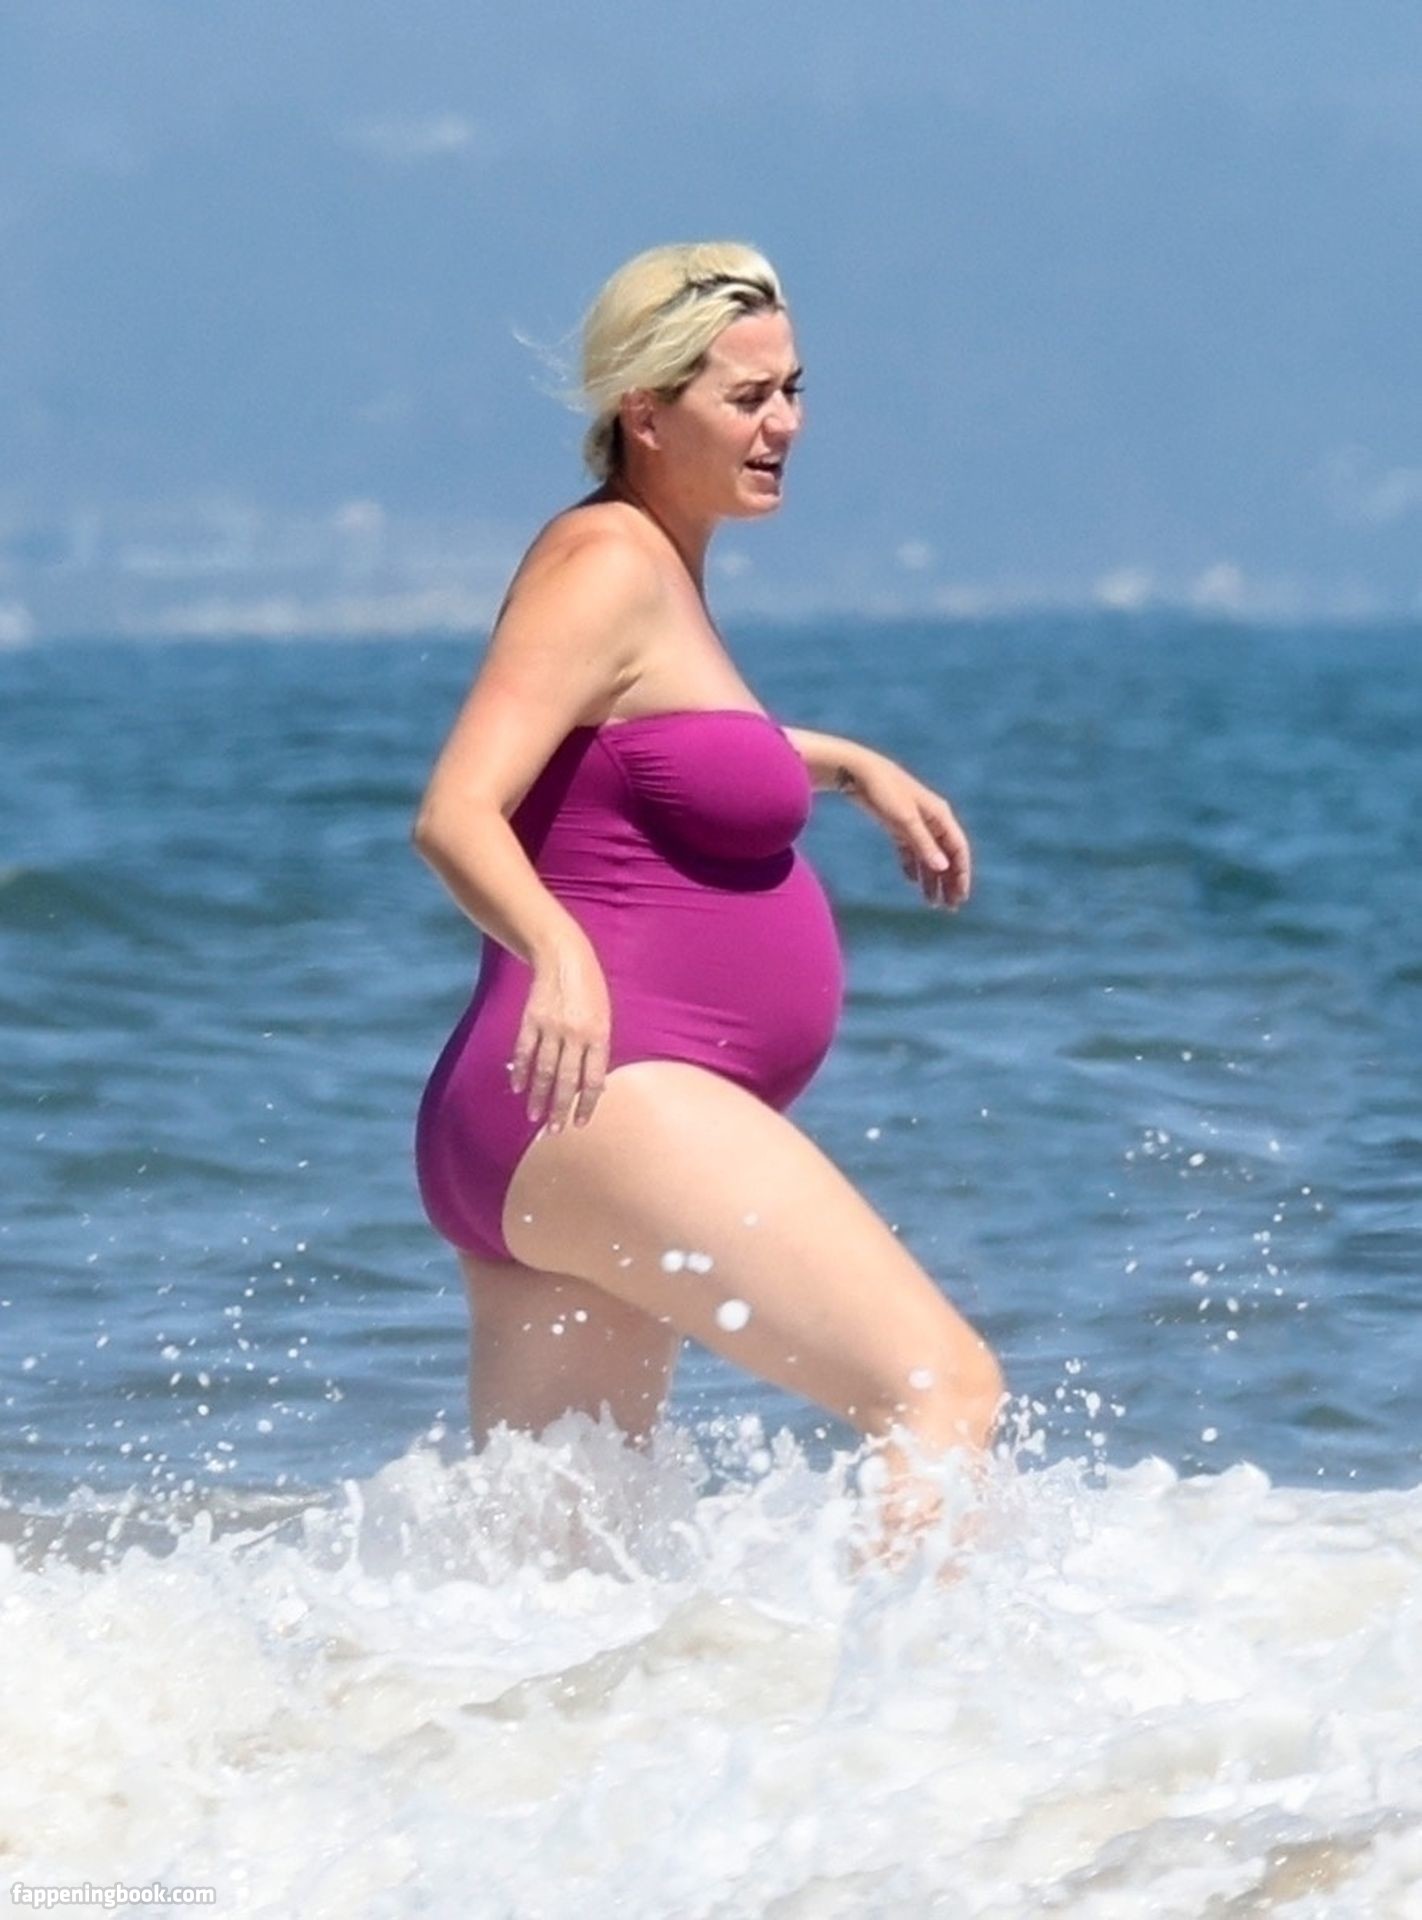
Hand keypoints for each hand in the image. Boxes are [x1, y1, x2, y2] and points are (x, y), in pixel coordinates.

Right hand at [507, 934, 611, 1133]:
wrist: (564, 955)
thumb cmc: (590, 989)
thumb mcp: (604, 1017)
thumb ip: (598, 1049)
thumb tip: (593, 1086)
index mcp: (598, 1035)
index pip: (593, 1079)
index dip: (586, 1104)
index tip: (580, 1123)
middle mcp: (575, 1035)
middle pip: (567, 1080)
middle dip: (560, 1108)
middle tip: (554, 1131)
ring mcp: (551, 1028)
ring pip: (543, 1070)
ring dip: (538, 1096)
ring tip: (534, 1117)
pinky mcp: (530, 1020)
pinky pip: (524, 1051)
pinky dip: (519, 1071)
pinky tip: (517, 1087)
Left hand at [847, 751, 971, 909]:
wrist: (857, 772)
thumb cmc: (884, 792)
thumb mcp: (904, 820)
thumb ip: (923, 844)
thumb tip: (943, 868)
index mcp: (940, 816)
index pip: (958, 850)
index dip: (962, 874)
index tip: (960, 897)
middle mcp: (932, 819)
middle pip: (946, 856)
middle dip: (949, 882)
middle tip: (950, 907)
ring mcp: (915, 822)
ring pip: (929, 855)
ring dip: (932, 879)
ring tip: (931, 903)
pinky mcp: (897, 824)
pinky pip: (910, 849)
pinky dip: (912, 865)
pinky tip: (911, 881)